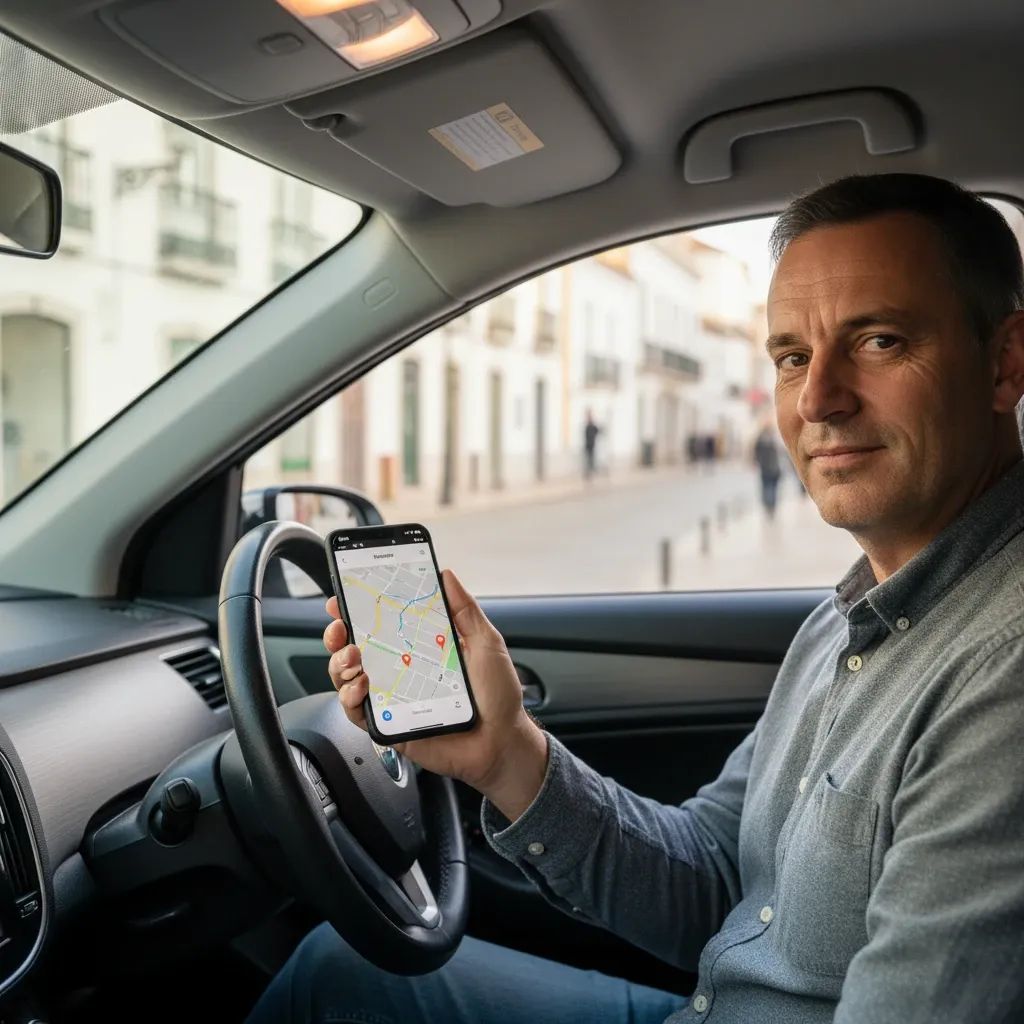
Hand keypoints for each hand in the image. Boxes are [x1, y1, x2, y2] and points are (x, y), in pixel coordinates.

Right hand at [324, 569, 547, 821]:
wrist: (502, 742)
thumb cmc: (497, 695)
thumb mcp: (485, 643)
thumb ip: (465, 610)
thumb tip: (445, 575)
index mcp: (419, 648)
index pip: (380, 625)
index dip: (357, 611)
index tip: (343, 599)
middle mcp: (400, 671)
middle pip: (354, 649)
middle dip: (338, 635)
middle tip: (341, 627)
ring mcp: (391, 698)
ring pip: (347, 678)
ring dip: (340, 664)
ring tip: (353, 657)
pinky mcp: (388, 725)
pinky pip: (356, 712)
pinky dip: (349, 697)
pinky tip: (361, 686)